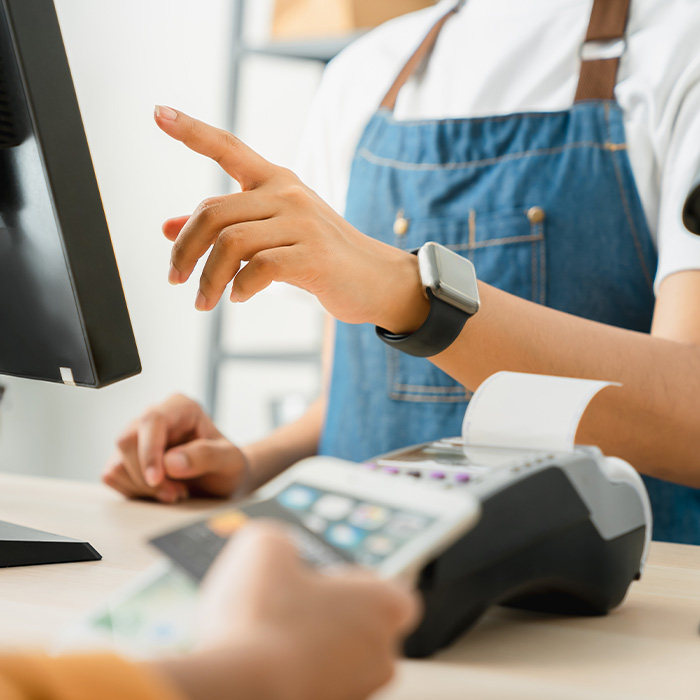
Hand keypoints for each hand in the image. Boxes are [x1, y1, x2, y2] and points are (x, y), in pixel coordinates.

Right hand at [102, 394, 247, 502]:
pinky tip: (159, 492)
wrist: (223, 481)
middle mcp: (155, 418)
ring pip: (118, 462)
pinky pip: (113, 476)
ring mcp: (138, 438)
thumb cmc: (228, 466)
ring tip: (175, 492)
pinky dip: (134, 491)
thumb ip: (206, 456)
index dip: (149, 451)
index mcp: (181, 408)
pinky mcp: (126, 459)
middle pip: (127, 441)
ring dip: (143, 487)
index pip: (151, 420)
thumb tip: (171, 462)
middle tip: (177, 493)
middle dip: (148, 476)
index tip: (157, 479)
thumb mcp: (229, 461)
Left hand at [154, 105, 428, 333]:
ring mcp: (303, 222)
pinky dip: (240, 287)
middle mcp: (287, 194)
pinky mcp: (314, 255)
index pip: (228, 147)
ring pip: (231, 242)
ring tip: (203, 301)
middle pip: (213, 212)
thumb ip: (225, 229)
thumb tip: (168, 228)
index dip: (192, 131)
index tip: (158, 112)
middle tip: (175, 279)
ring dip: (208, 278)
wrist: (376, 279)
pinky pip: (260, 267)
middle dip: (185, 250)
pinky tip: (238, 297)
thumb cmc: (319, 256)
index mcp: (276, 182)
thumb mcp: (271, 236)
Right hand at [154, 523, 419, 699]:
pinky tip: (259, 659)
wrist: (239, 688)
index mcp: (384, 606)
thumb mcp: (266, 546)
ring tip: (267, 633)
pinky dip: (293, 673)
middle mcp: (381, 655)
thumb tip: (275, 547)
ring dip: (311, 648)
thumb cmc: (265, 620)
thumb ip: (281, 540)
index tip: (328, 577)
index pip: (393, 592)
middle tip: (292, 602)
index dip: (358, 582)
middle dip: (331, 616)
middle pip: (365, 629)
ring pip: (340, 662)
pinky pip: (315, 684)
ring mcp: (356, 692)